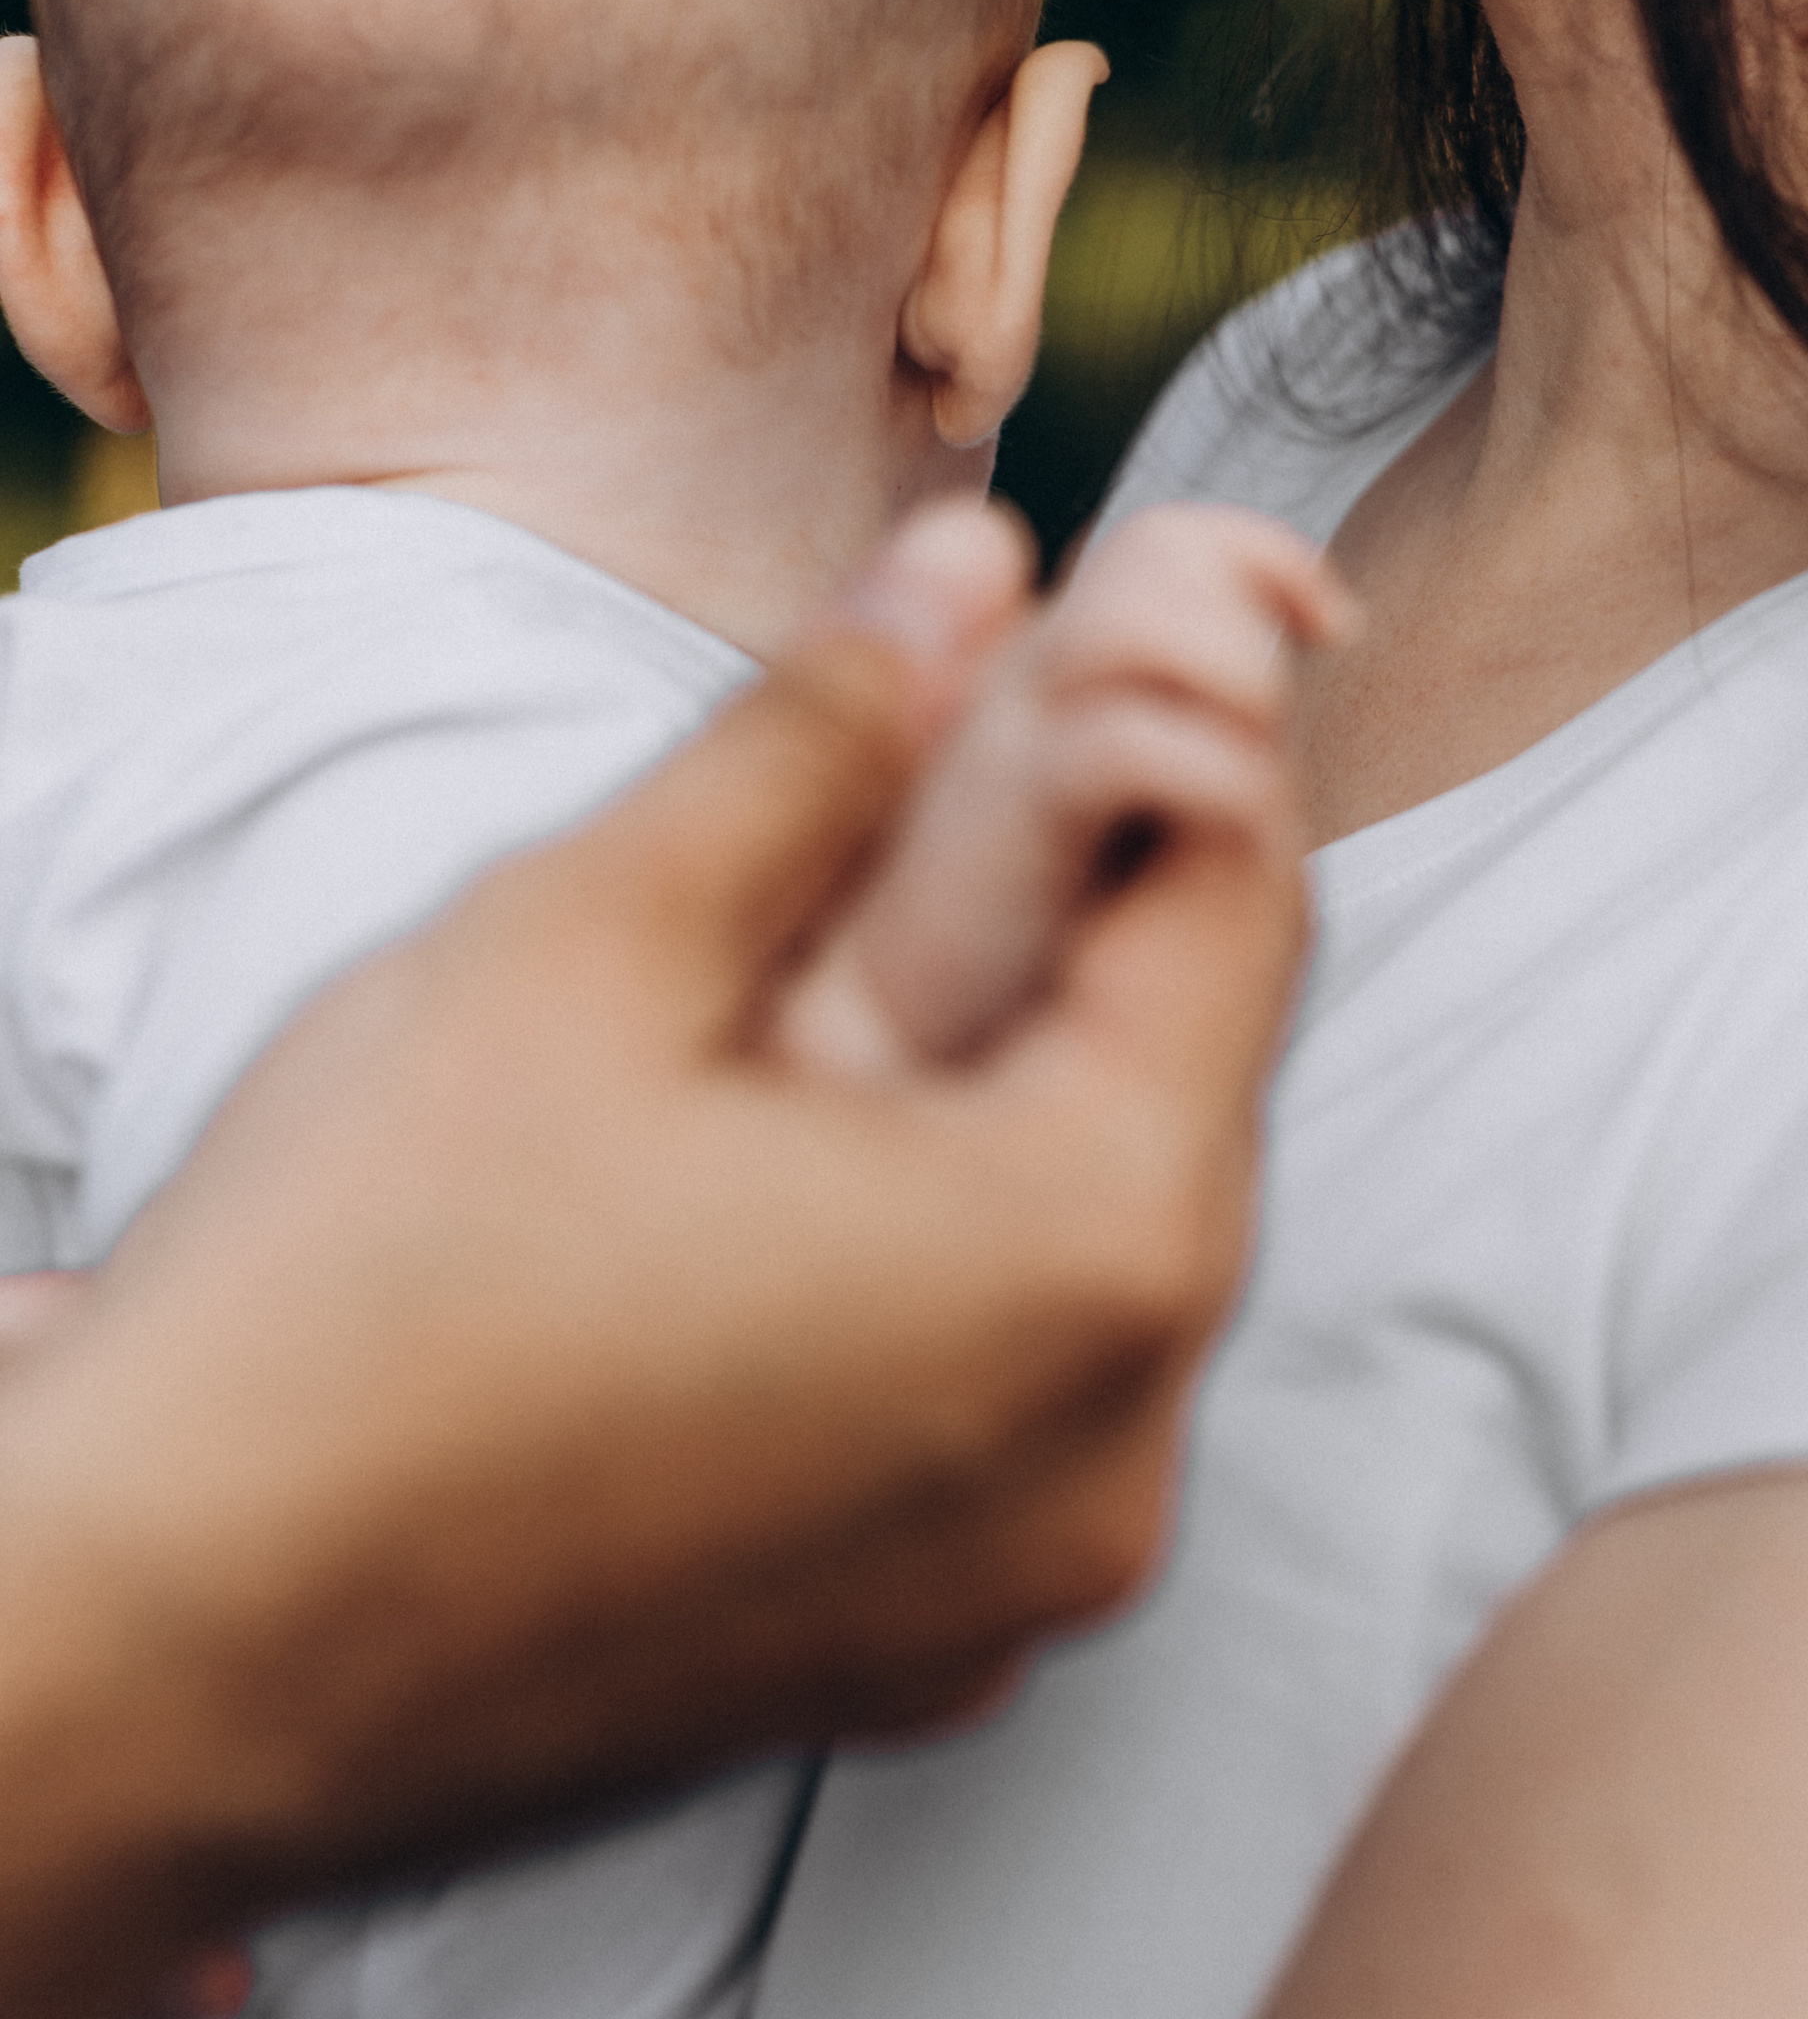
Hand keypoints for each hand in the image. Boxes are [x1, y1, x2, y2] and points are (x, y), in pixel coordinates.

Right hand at [0, 503, 1307, 2017]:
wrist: (150, 1668)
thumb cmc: (350, 1301)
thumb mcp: (592, 936)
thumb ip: (828, 729)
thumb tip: (974, 562)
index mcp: (1090, 1256)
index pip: (1234, 900)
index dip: (1170, 713)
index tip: (1079, 610)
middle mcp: (1117, 1452)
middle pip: (1178, 1066)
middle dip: (1075, 886)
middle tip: (936, 756)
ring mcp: (1020, 1581)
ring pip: (1092, 1225)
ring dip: (1000, 1057)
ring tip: (821, 953)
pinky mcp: (913, 1642)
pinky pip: (1005, 1381)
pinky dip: (937, 1235)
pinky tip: (774, 1149)